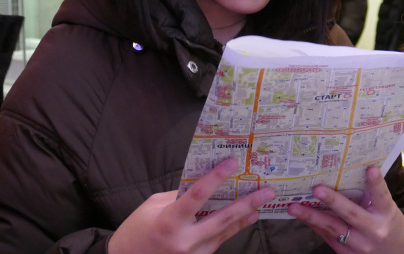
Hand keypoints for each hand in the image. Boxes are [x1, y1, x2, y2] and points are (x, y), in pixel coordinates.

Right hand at [108, 158, 275, 253]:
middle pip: (222, 219)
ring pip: (225, 232)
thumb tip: (203, 183)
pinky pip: (218, 240)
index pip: (197, 196)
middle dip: (247, 204)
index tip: (231, 163)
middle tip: (266, 192)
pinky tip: (244, 218)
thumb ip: (179, 195)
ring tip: (261, 203)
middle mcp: (184, 241)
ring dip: (244, 217)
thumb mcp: (153, 206)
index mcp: (170, 222)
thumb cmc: (137, 230)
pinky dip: (231, 228)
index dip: (215, 178)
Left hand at [288, 166, 403, 253]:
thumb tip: (348, 170)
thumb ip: (371, 195)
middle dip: (332, 201)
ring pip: (333, 229)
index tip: (370, 169)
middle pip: (351, 214)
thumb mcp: (386, 209)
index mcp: (386, 214)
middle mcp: (374, 230)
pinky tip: (301, 215)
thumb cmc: (387, 223)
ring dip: (311, 216)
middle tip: (316, 189)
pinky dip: (314, 225)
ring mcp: (360, 245)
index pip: (382, 196)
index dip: (376, 183)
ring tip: (294, 206)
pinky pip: (328, 237)